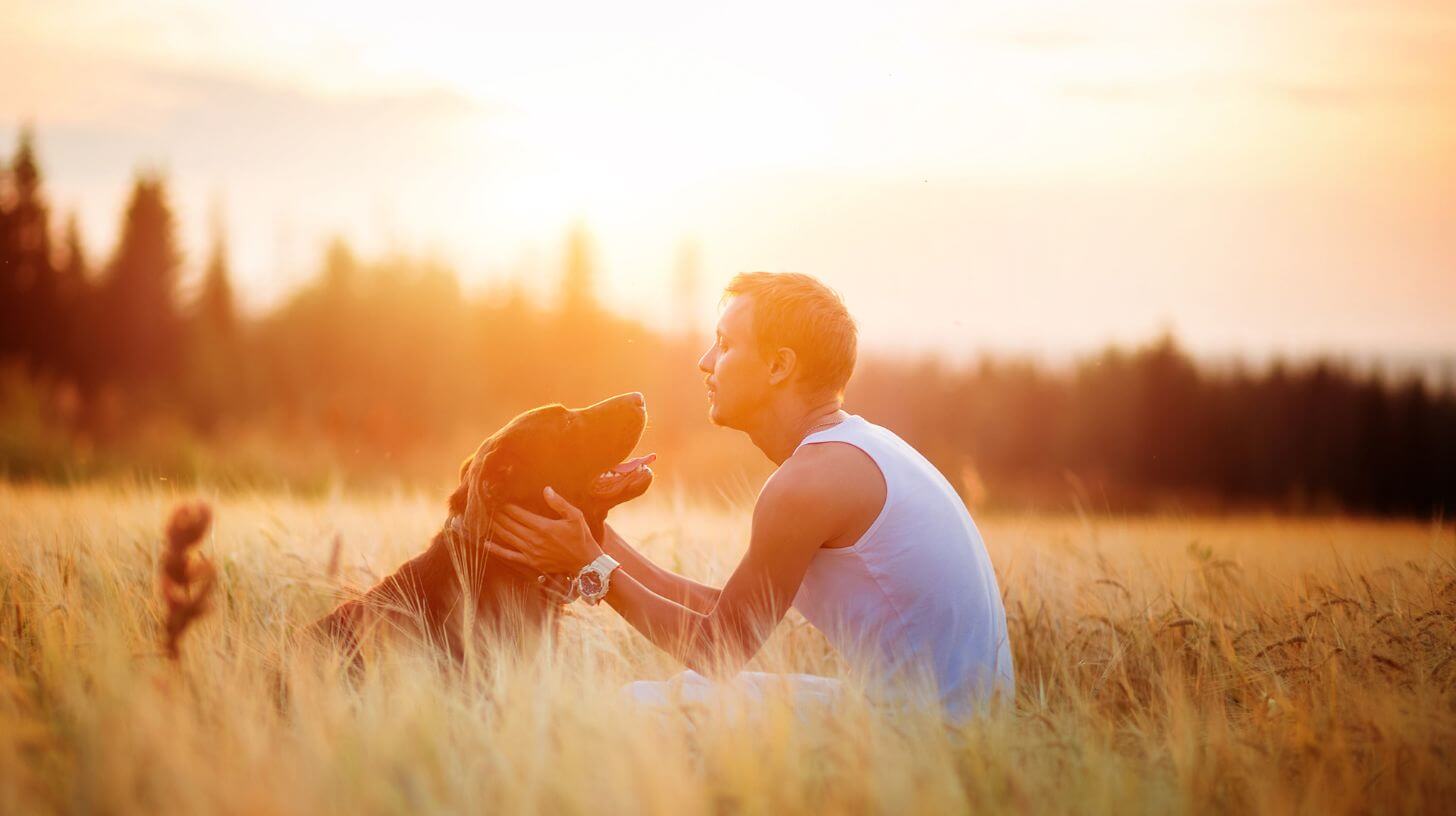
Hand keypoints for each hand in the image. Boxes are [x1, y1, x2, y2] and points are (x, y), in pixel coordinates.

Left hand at [487, 487, 602, 575]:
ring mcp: (531, 552)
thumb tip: (546, 489)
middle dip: (498, 514)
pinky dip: (497, 550)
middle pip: (510, 524)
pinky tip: (485, 544)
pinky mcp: (531, 562)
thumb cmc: (581, 537)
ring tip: (486, 518)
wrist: (585, 562)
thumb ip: (559, 503)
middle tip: (488, 506)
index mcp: (543, 526)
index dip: (506, 506)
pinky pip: (510, 556)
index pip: (518, 513)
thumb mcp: (575, 516)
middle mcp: (534, 539)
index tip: (499, 499)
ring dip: (496, 527)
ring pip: (507, 537)